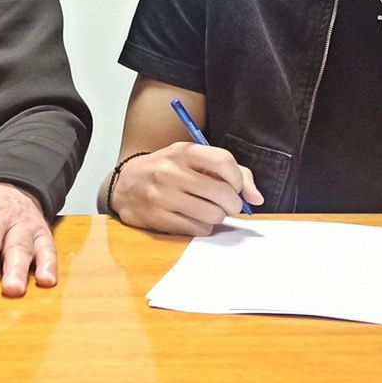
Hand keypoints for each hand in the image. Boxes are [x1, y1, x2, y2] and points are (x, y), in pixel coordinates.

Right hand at [110, 144, 263, 235]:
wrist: (125, 185)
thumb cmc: (167, 170)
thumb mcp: (192, 159)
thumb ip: (230, 171)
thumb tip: (257, 198)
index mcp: (183, 152)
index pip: (224, 162)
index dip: (238, 180)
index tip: (237, 188)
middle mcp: (171, 172)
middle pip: (222, 193)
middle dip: (233, 204)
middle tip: (228, 204)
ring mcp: (162, 196)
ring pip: (212, 215)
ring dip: (217, 217)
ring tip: (208, 210)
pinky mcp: (157, 218)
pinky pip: (198, 230)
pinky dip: (203, 228)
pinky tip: (194, 218)